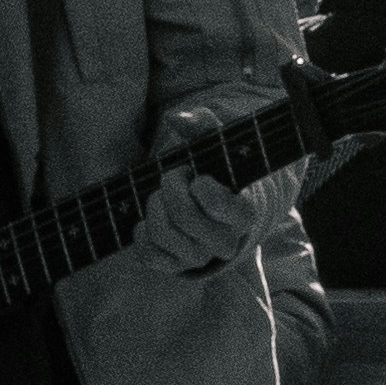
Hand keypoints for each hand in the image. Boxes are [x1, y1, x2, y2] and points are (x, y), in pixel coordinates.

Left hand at [138, 101, 293, 274]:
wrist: (207, 204)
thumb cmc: (213, 170)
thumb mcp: (215, 145)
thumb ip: (202, 125)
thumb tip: (176, 118)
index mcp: (244, 214)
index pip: (221, 206)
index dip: (202, 187)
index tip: (198, 177)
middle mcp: (225, 242)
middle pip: (185, 218)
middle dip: (171, 189)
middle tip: (173, 175)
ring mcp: (200, 258)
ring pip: (163, 234)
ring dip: (154, 206)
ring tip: (162, 196)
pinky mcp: (175, 266)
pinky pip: (148, 253)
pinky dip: (142, 231)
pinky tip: (150, 217)